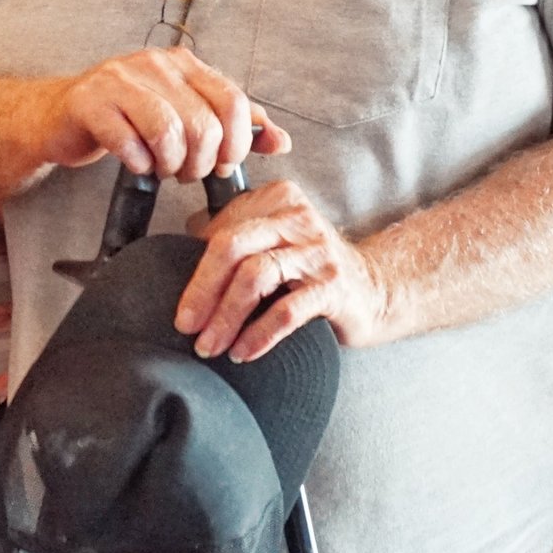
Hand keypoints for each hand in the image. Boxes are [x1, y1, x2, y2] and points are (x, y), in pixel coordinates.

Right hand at [34, 48, 288, 182]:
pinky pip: (128, 144)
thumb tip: (281, 142)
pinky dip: (138, 165)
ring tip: (161, 169)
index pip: (234, 101)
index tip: (222, 164)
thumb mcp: (185, 114)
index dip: (237, 143)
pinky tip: (135, 164)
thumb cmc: (126, 118)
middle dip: (199, 163)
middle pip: (203, 124)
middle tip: (185, 173)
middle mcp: (156, 64)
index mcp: (185, 63)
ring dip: (169, 165)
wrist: (58, 116)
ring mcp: (120, 79)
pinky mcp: (90, 102)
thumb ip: (234, 125)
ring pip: (168, 133)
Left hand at [177, 179, 398, 360]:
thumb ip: (233, 238)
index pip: (221, 229)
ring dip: (226, 317)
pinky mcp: (335, 287)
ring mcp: (318, 252)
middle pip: (232, 247)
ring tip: (210, 345)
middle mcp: (298, 219)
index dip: (193, 269)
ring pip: (256, 276)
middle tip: (185, 325)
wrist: (375, 291)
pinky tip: (243, 352)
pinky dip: (259, 334)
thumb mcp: (272, 243)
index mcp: (277, 200)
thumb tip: (177, 249)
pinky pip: (287, 310)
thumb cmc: (310, 270)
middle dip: (201, 290)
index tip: (181, 305)